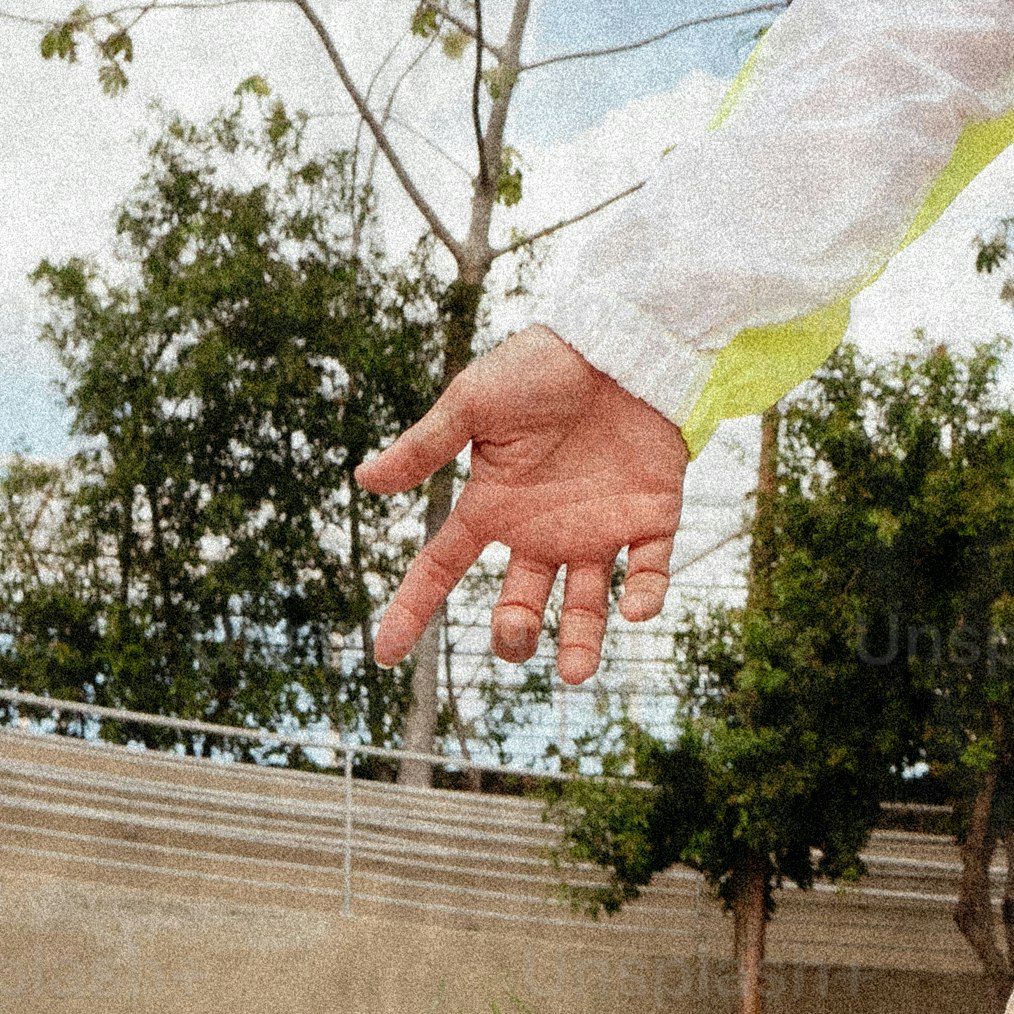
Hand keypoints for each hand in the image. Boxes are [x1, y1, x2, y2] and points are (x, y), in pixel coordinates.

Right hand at [360, 329, 690, 684]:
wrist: (620, 341)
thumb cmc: (541, 366)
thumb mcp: (473, 403)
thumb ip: (426, 446)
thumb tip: (362, 480)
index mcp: (493, 506)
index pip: (441, 567)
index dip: (412, 609)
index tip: (384, 652)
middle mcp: (541, 530)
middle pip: (519, 605)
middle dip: (514, 633)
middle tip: (514, 634)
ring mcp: (597, 528)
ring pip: (586, 605)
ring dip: (582, 643)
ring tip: (577, 672)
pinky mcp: (651, 517)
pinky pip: (650, 570)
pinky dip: (646, 595)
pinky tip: (637, 610)